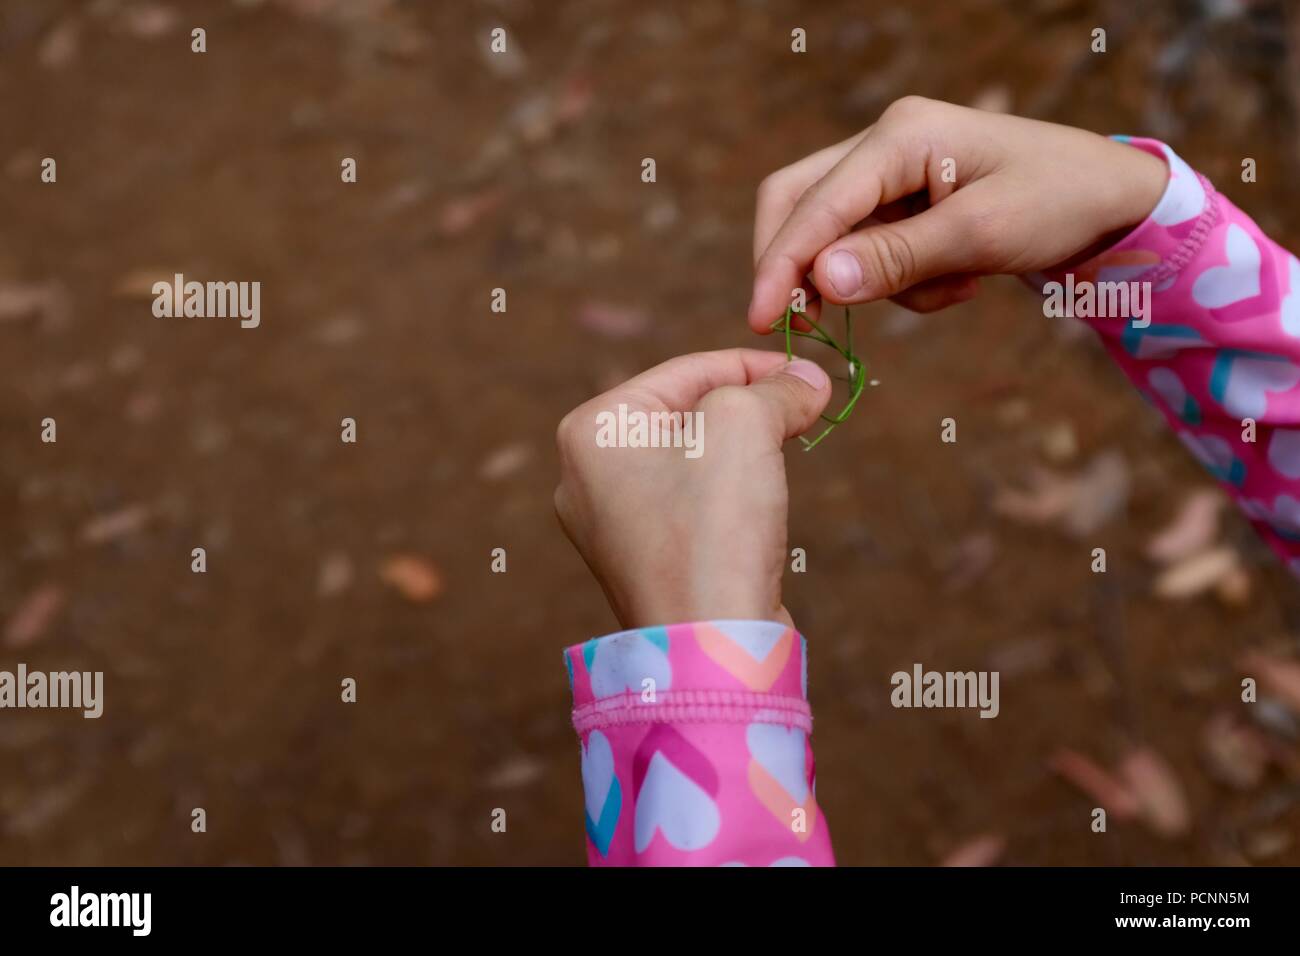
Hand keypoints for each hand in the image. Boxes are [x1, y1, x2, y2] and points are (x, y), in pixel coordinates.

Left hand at [554, 349, 831, 629]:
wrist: (712, 647)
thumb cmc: (714, 526)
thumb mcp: (745, 426)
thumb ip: (776, 389)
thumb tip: (809, 380)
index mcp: (591, 430)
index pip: (684, 372)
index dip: (753, 365)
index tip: (807, 373)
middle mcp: (586, 475)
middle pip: (685, 414)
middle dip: (748, 410)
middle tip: (803, 412)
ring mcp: (610, 524)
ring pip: (691, 460)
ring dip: (743, 453)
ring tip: (783, 459)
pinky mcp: (643, 561)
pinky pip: (690, 506)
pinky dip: (729, 496)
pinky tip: (758, 510)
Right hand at [748, 95, 1168, 328]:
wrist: (1112, 200)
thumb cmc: (1059, 201)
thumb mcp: (981, 235)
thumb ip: (898, 258)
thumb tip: (823, 283)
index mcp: (902, 136)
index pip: (815, 202)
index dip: (781, 263)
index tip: (761, 319)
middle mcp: (885, 143)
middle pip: (799, 204)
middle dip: (799, 266)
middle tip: (807, 325)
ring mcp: (892, 170)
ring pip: (836, 237)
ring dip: (877, 282)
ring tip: (952, 288)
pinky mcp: (904, 200)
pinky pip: (871, 251)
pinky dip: (904, 281)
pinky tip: (959, 280)